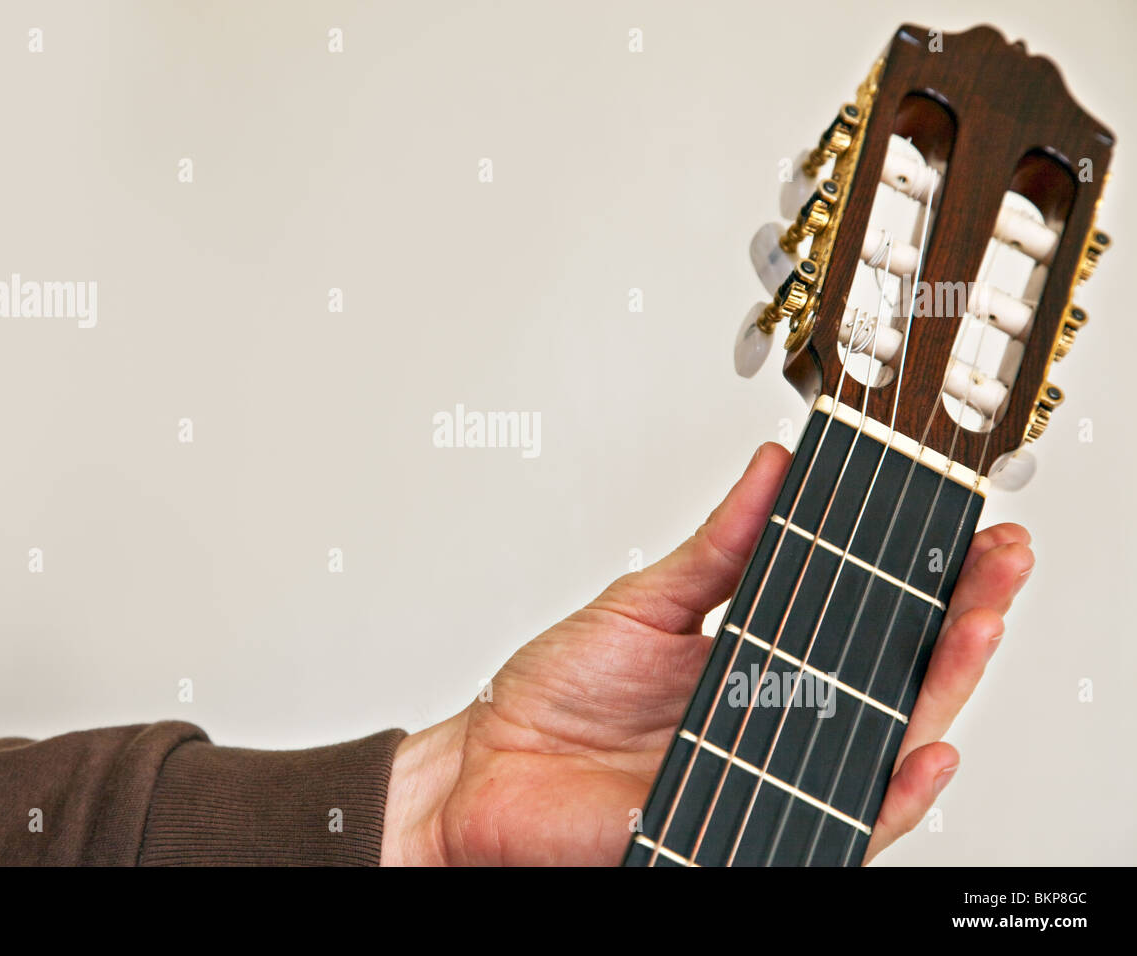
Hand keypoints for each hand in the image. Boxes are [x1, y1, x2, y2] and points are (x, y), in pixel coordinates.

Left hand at [380, 442, 1033, 864]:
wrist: (487, 768)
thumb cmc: (552, 698)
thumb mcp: (644, 604)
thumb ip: (716, 550)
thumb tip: (772, 473)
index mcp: (757, 665)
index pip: (861, 624)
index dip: (922, 583)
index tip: (967, 532)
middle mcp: (775, 723)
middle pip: (893, 680)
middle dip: (956, 622)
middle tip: (997, 566)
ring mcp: (767, 775)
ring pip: (883, 748)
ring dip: (940, 693)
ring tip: (976, 630)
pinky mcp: (748, 829)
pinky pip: (839, 824)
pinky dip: (888, 796)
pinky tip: (924, 751)